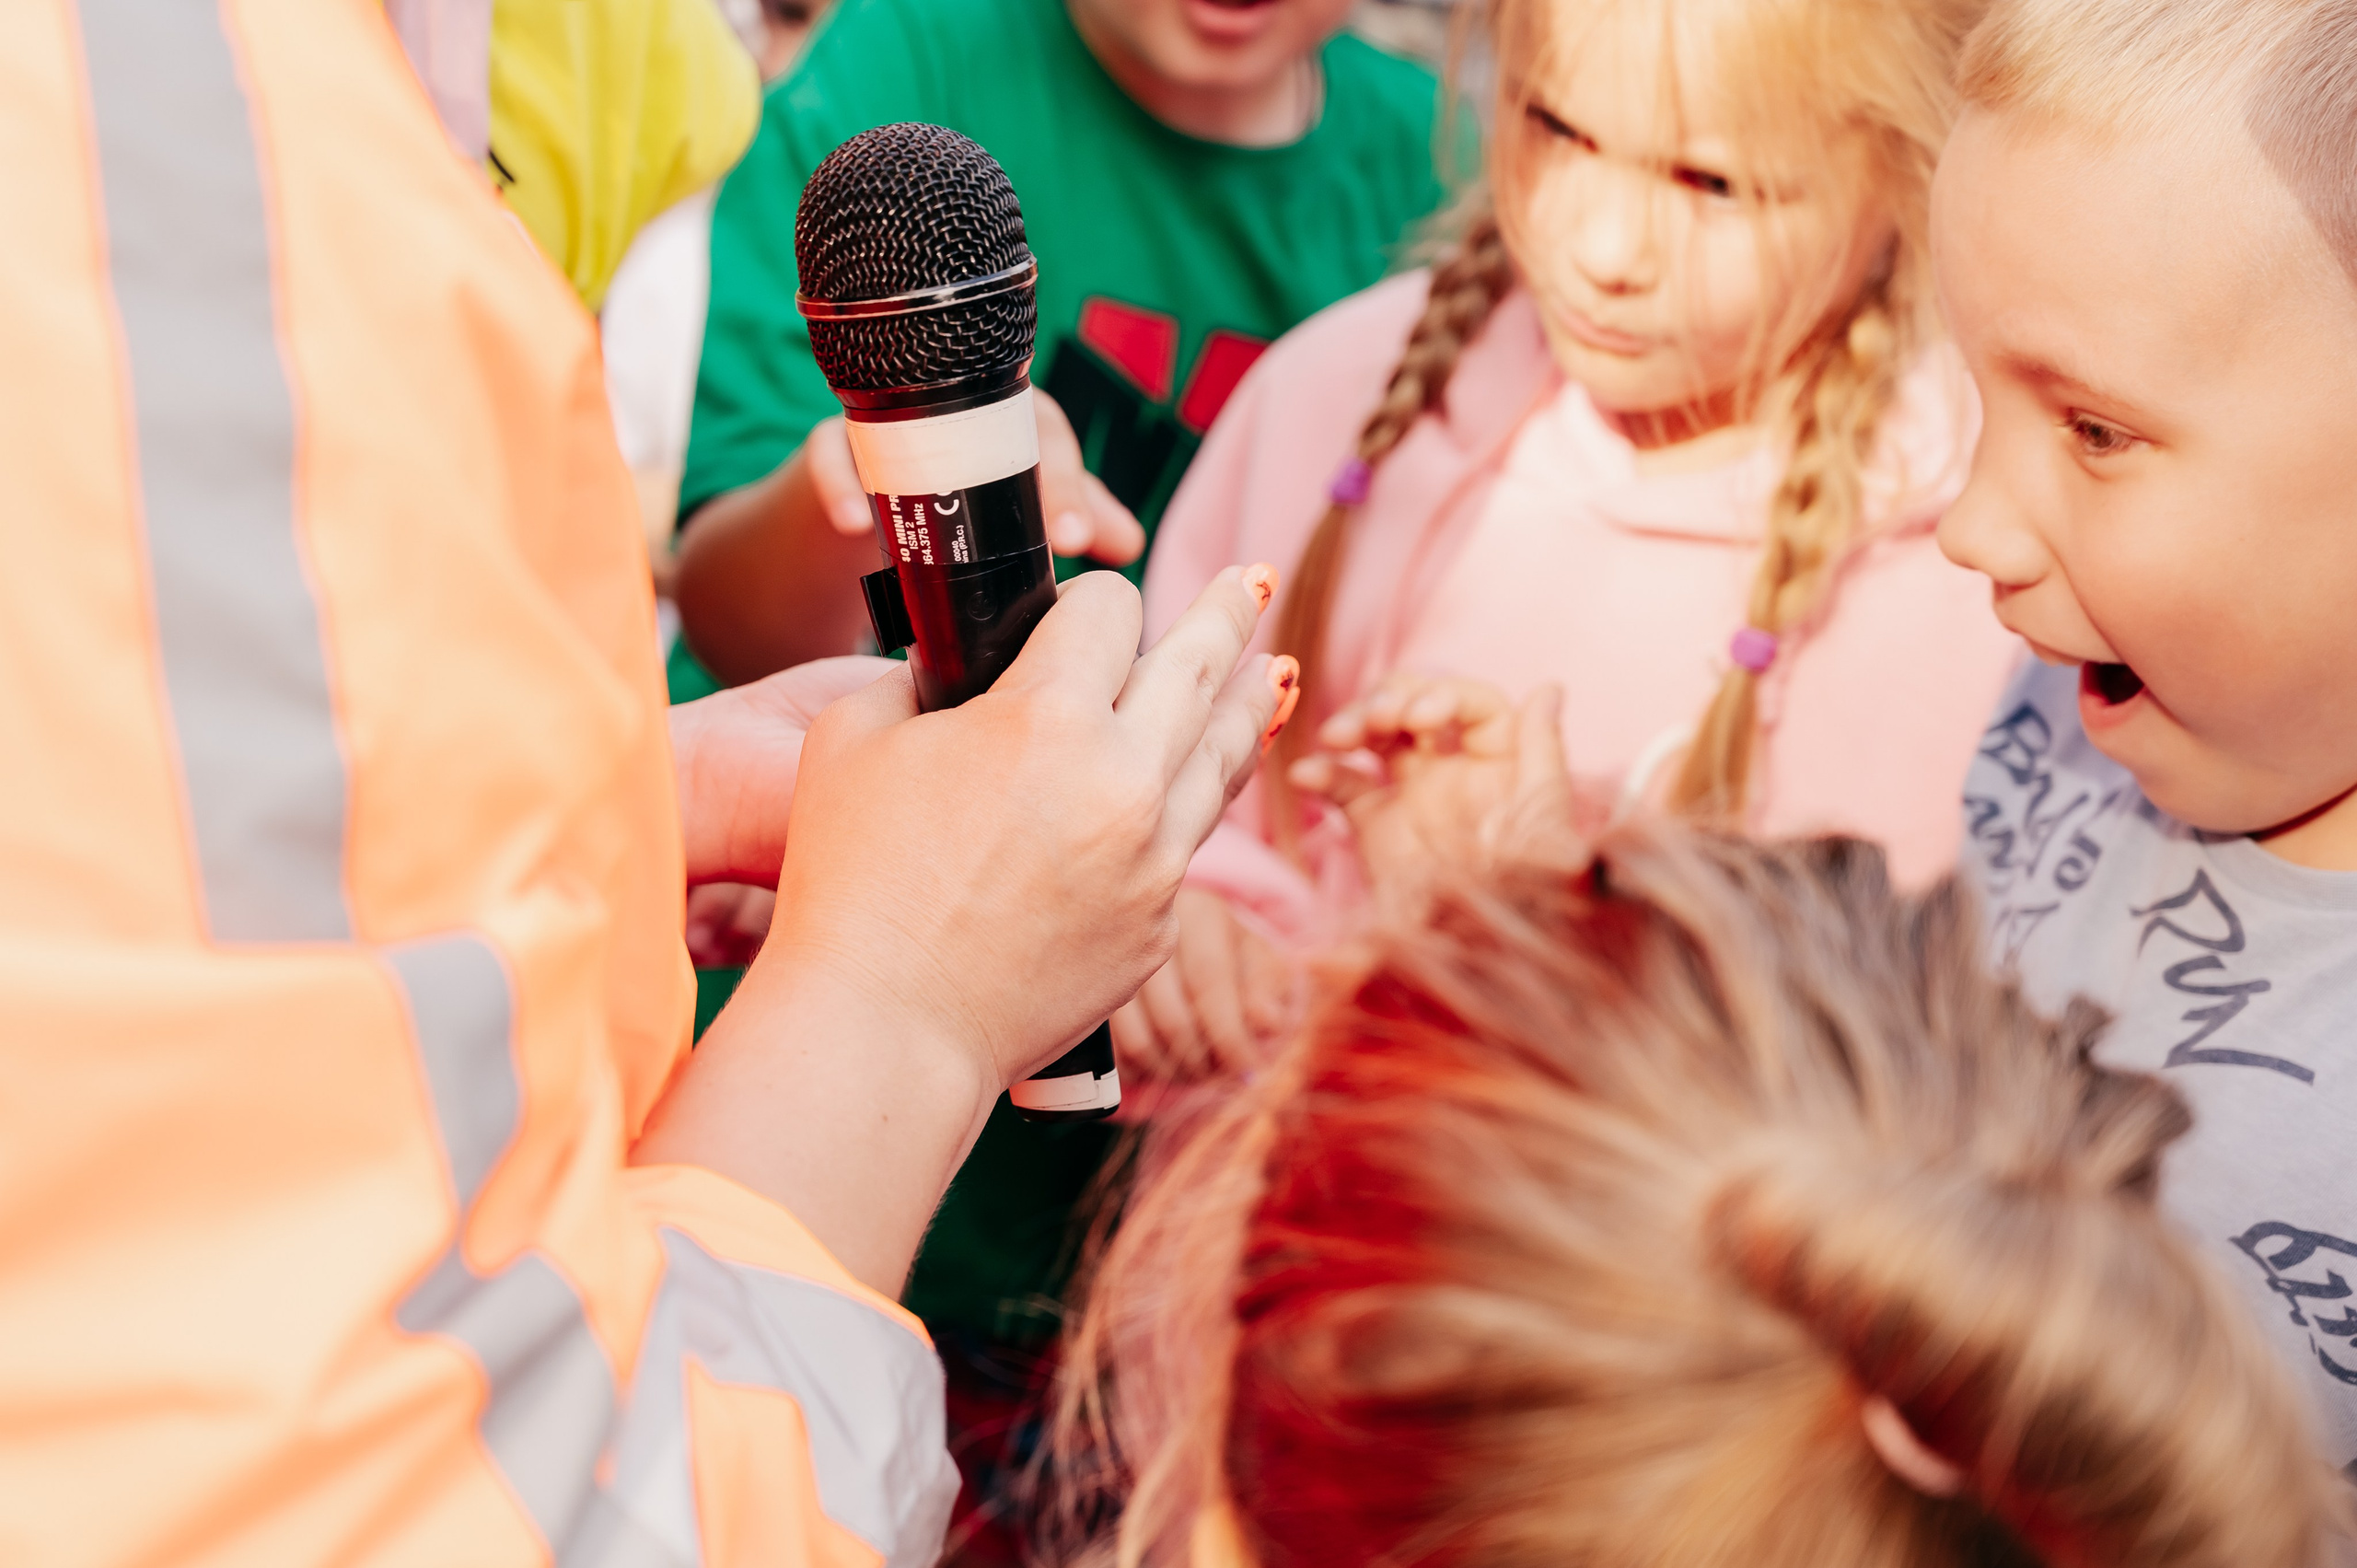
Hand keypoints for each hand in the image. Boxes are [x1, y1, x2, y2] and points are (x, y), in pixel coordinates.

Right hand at [635, 565, 1288, 1292]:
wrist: (889, 1030)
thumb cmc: (852, 883)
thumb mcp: (850, 738)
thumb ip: (915, 681)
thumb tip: (952, 671)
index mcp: (1047, 717)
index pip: (1107, 611)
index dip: (1090, 600)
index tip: (1084, 609)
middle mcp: (1122, 780)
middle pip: (1197, 666)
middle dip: (1225, 612)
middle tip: (1251, 580)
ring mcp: (1153, 859)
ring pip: (1222, 755)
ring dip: (1249, 701)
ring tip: (1272, 668)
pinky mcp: (1159, 923)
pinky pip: (1187, 839)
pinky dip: (1198, 796)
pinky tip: (1208, 778)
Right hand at [803, 390, 1146, 564]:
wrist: (850, 502)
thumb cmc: (952, 493)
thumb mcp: (1013, 511)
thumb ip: (1072, 517)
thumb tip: (1130, 544)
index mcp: (1003, 420)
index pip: (1045, 439)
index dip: (1070, 486)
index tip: (1083, 541)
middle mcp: (950, 411)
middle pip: (988, 428)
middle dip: (1027, 479)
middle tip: (1060, 539)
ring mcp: (885, 425)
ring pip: (908, 433)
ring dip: (921, 478)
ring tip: (946, 538)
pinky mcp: (828, 445)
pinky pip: (829, 456)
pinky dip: (839, 485)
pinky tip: (852, 523)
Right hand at [1110, 886, 1294, 1088]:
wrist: (1188, 945)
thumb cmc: (1233, 959)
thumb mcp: (1261, 966)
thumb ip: (1267, 992)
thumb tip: (1266, 1023)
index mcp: (1198, 914)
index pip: (1209, 982)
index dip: (1229, 1035)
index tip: (1246, 1070)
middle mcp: (1149, 930)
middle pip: (1172, 1017)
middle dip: (1200, 1061)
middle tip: (1214, 1075)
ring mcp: (1110, 962)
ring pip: (1137, 1039)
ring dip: (1168, 1072)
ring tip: (1189, 1073)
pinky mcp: (1087, 993)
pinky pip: (1109, 1051)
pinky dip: (1136, 1071)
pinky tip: (1156, 1066)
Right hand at [1291, 675, 1572, 893]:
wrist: (1478, 959)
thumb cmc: (1529, 894)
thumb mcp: (1546, 819)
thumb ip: (1544, 750)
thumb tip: (1549, 687)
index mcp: (1504, 763)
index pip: (1472, 703)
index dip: (1442, 695)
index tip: (1421, 718)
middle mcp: (1459, 771)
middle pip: (1417, 706)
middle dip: (1390, 700)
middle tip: (1374, 720)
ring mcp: (1415, 796)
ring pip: (1378, 736)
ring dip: (1353, 722)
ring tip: (1334, 738)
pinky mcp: (1377, 827)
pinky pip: (1345, 787)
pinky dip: (1322, 774)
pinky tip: (1305, 775)